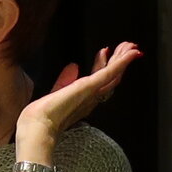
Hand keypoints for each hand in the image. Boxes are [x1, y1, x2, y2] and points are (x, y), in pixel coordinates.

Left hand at [16, 43, 142, 163]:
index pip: (98, 80)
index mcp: (84, 100)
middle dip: (118, 61)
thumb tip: (73, 65)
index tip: (104, 51)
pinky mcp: (91, 87)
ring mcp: (93, 93)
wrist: (40, 125)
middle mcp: (92, 99)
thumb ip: (65, 79)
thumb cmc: (43, 113)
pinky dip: (122, 62)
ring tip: (131, 46)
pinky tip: (131, 53)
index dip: (103, 65)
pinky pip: (110, 73)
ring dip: (123, 59)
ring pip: (114, 74)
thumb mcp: (56, 91)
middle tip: (127, 47)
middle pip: (111, 78)